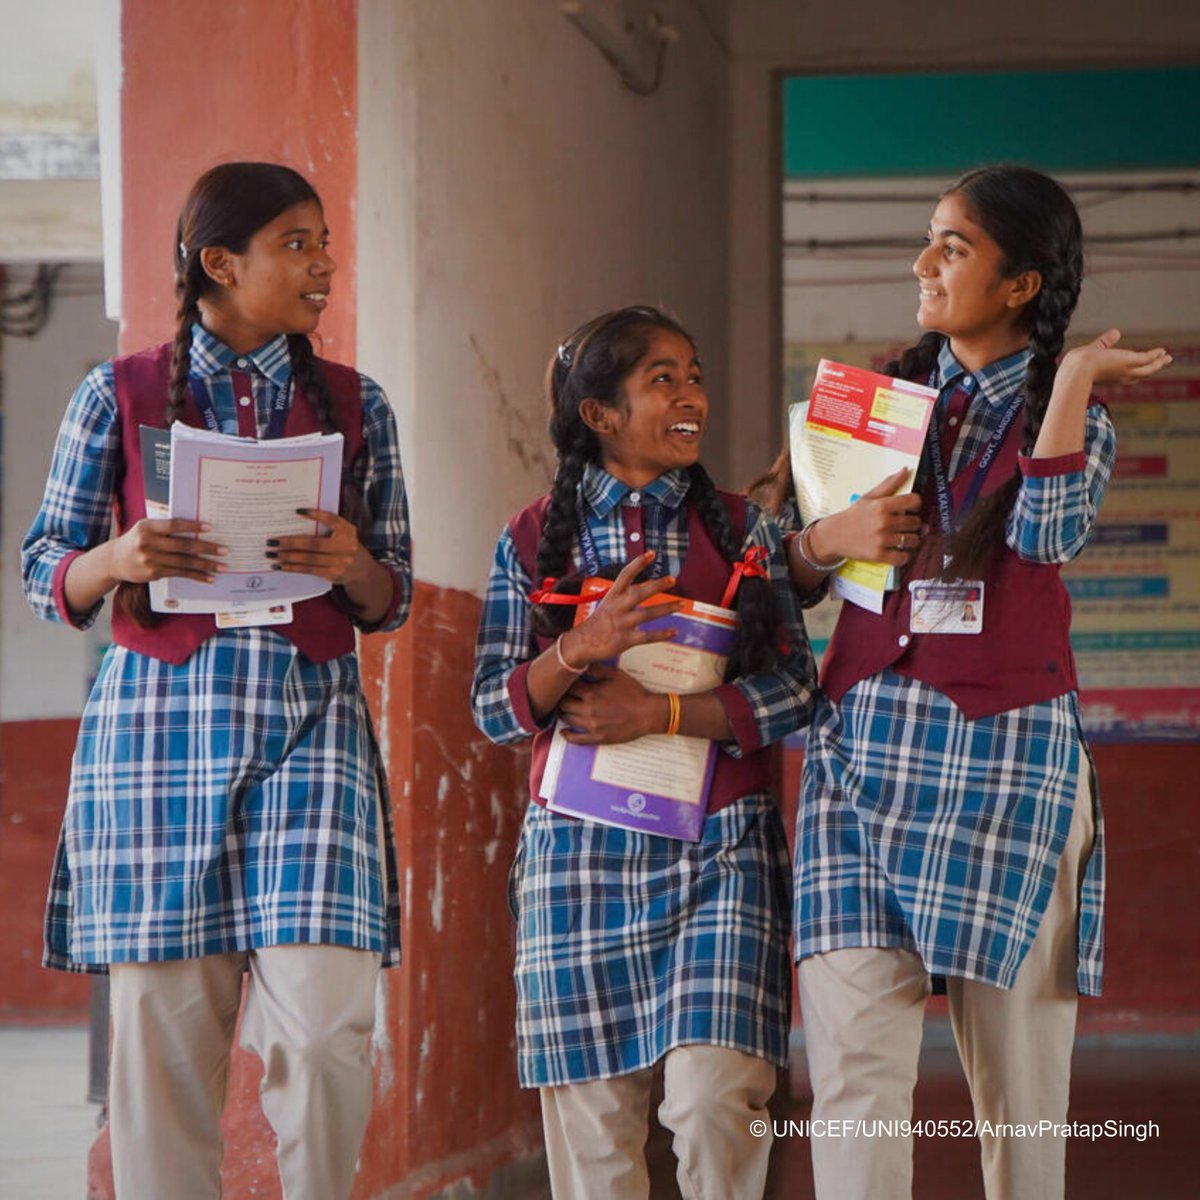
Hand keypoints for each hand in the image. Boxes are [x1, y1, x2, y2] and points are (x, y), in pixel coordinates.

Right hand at [110, 518, 225, 583]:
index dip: (192, 526)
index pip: (173, 525)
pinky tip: (209, 577)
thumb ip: (165, 528)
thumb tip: (197, 529)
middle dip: (206, 548)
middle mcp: (148, 543)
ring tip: (222, 566)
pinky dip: (196, 576)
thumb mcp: (146, 528)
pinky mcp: (154, 573)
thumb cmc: (137, 540)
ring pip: (184, 562)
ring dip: (206, 565)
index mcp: (147, 527)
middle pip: (183, 546)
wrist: (114, 560)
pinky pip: (180, 574)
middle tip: (224, 550)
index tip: (210, 528)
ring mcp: (151, 559)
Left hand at [267, 507, 370, 584]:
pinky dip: (294, 568)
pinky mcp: (333, 574)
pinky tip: (281, 566)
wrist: (361, 569)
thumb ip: (327, 526)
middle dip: (291, 543)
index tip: (297, 511)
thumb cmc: (345, 546)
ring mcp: (340, 562)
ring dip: (288, 557)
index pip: (331, 520)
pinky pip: (310, 570)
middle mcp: (346, 546)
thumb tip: (295, 522)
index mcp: (347, 531)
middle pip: (314, 544)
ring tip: (272, 554)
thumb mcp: (342, 533)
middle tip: (272, 541)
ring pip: (309, 559)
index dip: (316, 515)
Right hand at [558, 551, 680, 669]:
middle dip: (657, 585)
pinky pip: (647, 636)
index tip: (652, 553)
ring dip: (666, 608)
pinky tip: (674, 631)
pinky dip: (661, 634)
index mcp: (613, 596)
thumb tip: (646, 588)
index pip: (625, 575)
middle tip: (672, 579)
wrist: (582, 644)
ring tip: (681, 604)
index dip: (638, 563)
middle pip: (639, 593)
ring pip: (648, 614)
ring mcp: (621, 624)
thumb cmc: (598, 622)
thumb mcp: (608, 604)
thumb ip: (625, 596)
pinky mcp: (625, 640)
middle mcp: (617, 607)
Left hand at [559, 666, 661, 744]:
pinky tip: (564, 732)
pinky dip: (567, 736)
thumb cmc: (634, 692)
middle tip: (563, 697)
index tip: (566, 685)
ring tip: (565, 710)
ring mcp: (592, 725)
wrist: (648, 713)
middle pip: (564, 704)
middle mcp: (589, 709)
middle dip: (562, 699)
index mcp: (592, 692)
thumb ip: (596, 670)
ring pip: (567, 719)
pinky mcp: (597, 737)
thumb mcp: (616, 675)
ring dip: (563, 714)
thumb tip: (582, 665)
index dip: (566, 685)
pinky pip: (576, 739)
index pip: (568, 688)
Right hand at [807, 469, 926, 566]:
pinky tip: (899, 551)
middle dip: (914, 524)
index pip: (914, 501)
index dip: (916, 504)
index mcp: (882, 505)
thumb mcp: (868, 497)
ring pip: (912, 540)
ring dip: (911, 540)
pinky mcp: (879, 555)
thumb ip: (889, 484)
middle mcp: (883, 522)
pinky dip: (904, 556)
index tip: (912, 508)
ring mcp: (882, 540)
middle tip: (907, 525)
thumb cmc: (853, 515)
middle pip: (915, 522)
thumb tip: (906, 470)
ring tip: (904, 538)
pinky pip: (902, 558)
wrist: (833, 535)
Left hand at [1059, 329, 1170, 385]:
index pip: (1126, 375)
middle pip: (1141, 373)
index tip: (1143, 366)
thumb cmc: (1078, 364)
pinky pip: (1147, 358)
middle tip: (1163, 362)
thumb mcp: (1095, 349)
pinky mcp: (1130, 361)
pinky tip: (1162, 351)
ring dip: (1159, 362)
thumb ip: (1106, 342)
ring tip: (1167, 357)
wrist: (1077, 370)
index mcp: (1110, 374)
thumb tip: (1116, 332)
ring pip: (1148, 368)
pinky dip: (1156, 355)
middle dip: (1152, 368)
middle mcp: (1120, 375)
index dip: (1136, 370)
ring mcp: (1126, 369)